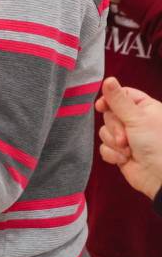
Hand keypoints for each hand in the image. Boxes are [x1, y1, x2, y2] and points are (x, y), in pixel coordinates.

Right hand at [97, 77, 161, 198]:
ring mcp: (126, 137)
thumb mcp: (137, 118)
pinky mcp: (119, 152)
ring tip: (128, 150)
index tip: (101, 106)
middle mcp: (135, 121)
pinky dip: (112, 154)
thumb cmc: (157, 145)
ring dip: (114, 143)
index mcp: (144, 108)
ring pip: (104, 132)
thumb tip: (108, 79)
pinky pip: (104, 147)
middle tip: (125, 137)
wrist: (159, 177)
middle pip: (109, 114)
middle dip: (114, 128)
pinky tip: (124, 159)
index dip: (109, 100)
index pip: (121, 95)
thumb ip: (118, 99)